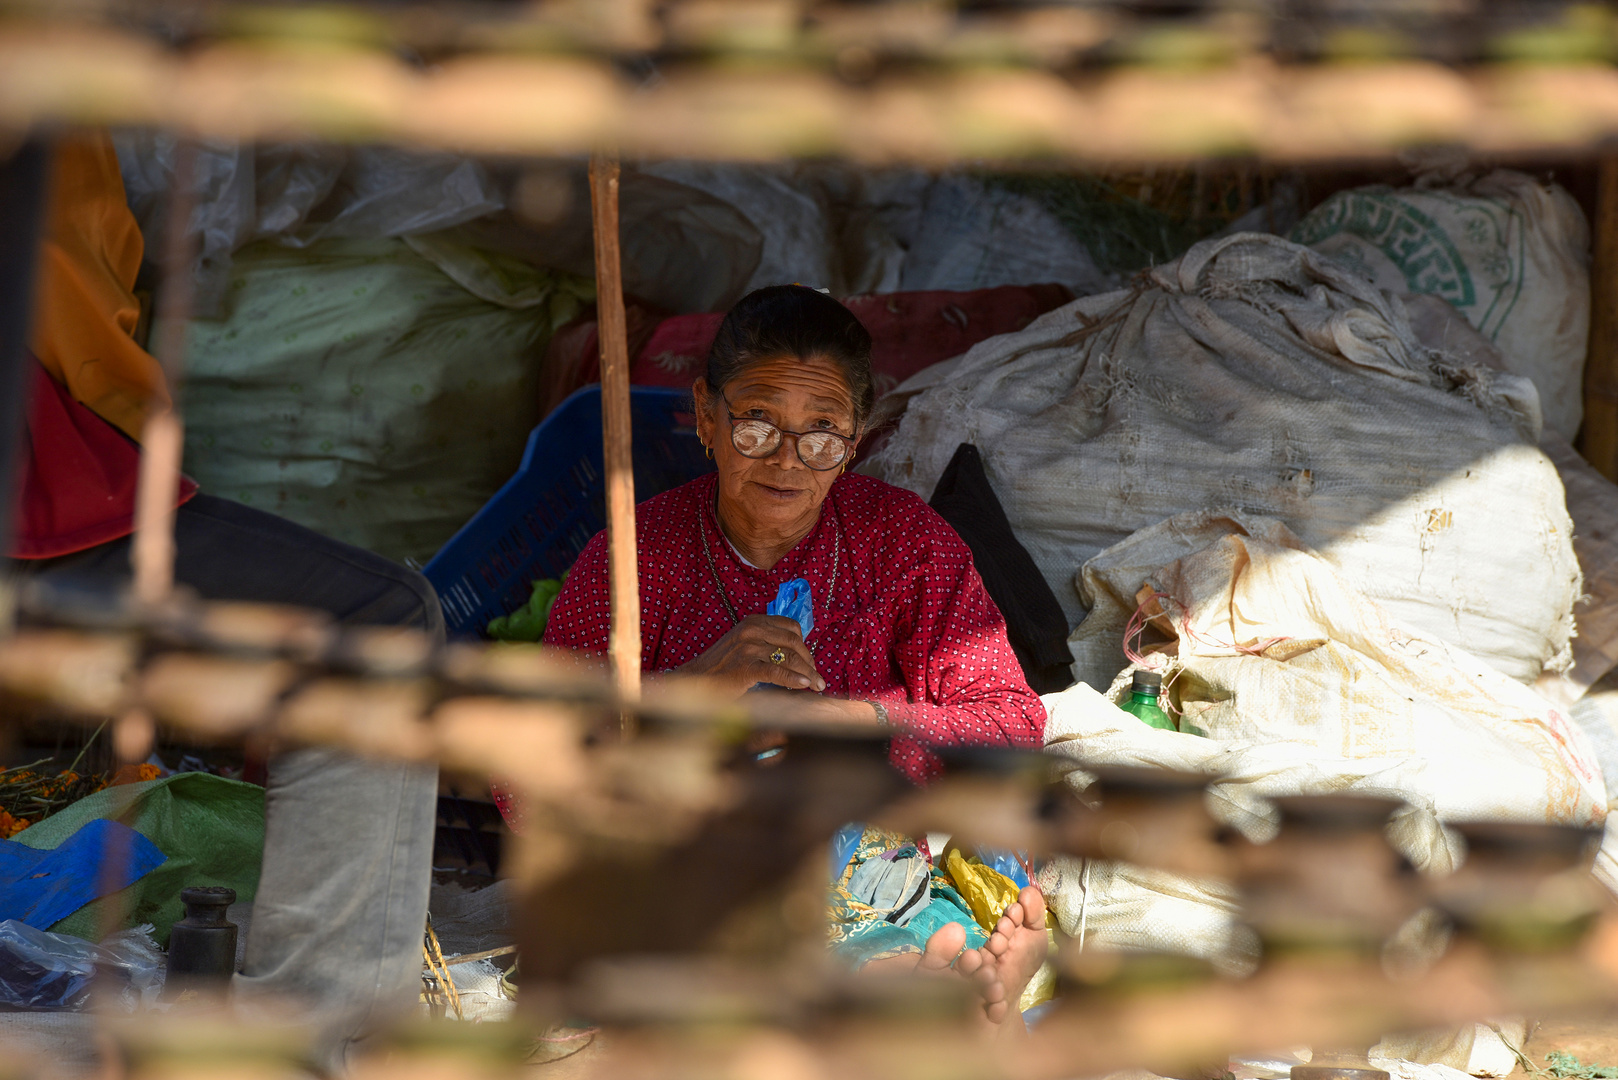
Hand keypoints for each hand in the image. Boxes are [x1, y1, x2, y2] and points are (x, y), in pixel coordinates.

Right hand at [678, 615, 824, 696]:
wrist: (697, 681)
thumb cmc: (722, 667)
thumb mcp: (744, 646)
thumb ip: (767, 644)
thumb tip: (798, 656)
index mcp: (753, 621)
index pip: (790, 627)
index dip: (805, 645)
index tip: (810, 662)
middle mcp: (751, 630)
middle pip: (793, 642)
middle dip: (809, 661)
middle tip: (818, 678)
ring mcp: (748, 647)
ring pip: (789, 657)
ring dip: (808, 673)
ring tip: (817, 685)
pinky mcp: (745, 667)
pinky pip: (777, 672)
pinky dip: (794, 680)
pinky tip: (804, 686)